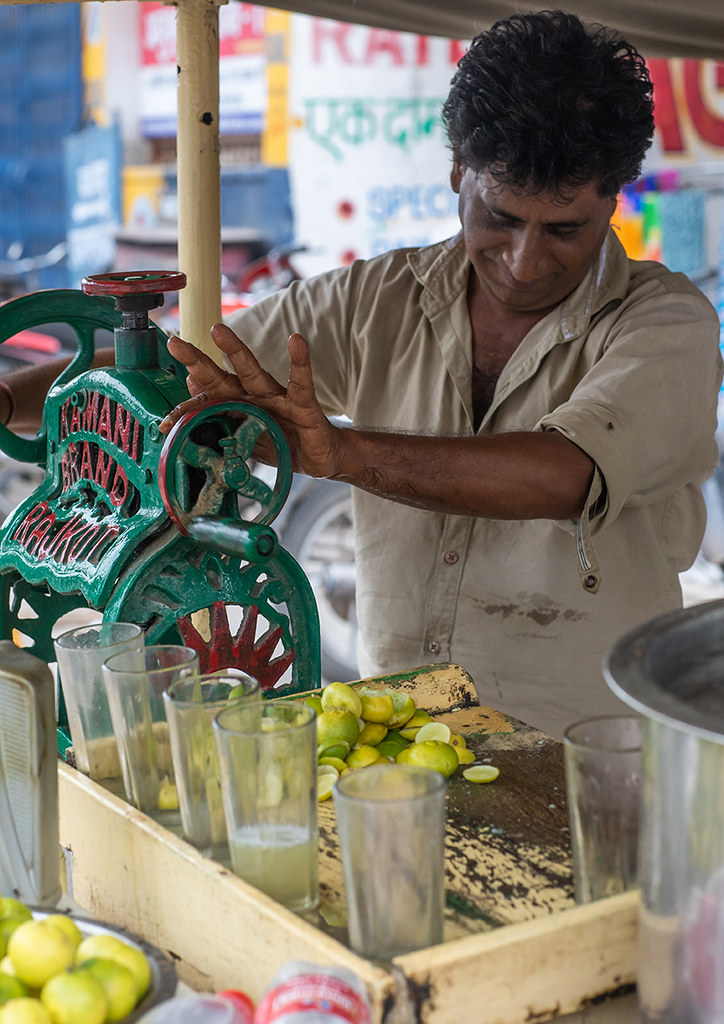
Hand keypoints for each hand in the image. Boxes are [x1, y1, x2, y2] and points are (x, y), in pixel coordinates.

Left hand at [161, 324, 344, 479]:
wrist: (320, 457)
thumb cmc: (283, 443)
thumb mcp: (250, 437)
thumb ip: (224, 417)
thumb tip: (191, 389)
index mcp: (241, 409)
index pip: (209, 402)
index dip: (188, 408)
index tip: (165, 421)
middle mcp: (255, 398)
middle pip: (222, 378)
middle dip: (198, 362)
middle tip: (175, 343)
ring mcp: (278, 399)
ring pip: (253, 373)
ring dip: (235, 351)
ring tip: (218, 330)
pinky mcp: (303, 405)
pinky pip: (300, 383)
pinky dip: (300, 362)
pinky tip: (296, 341)